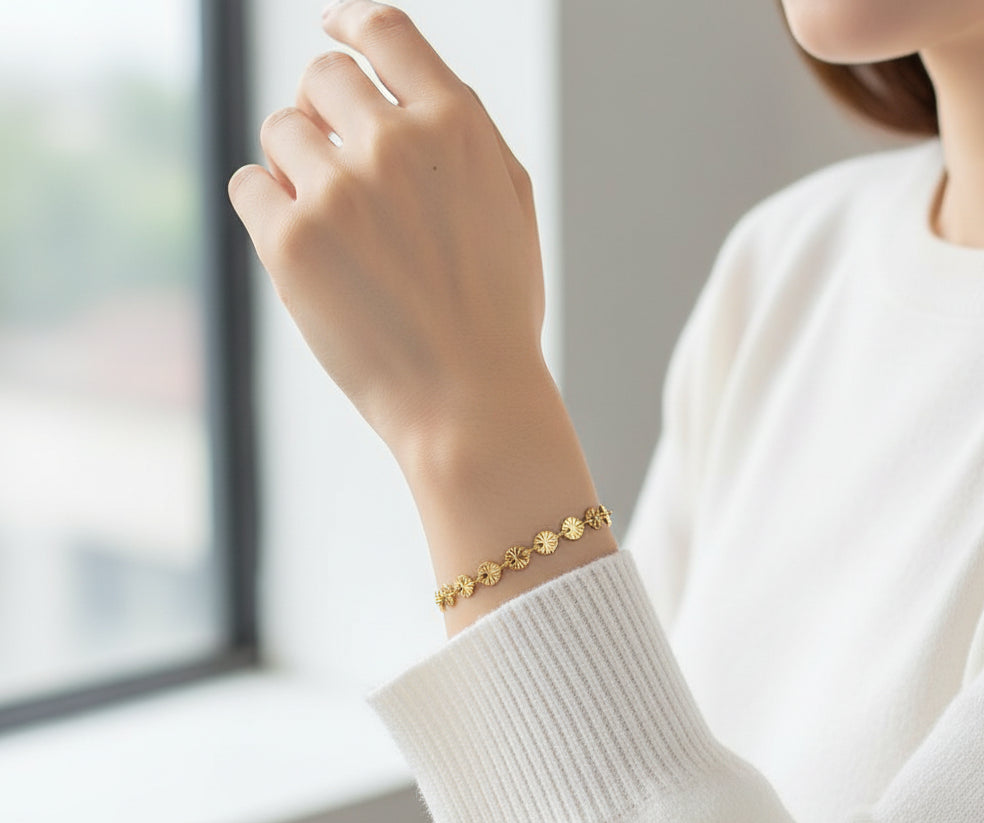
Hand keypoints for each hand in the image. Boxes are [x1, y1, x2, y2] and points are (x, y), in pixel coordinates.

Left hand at [228, 0, 546, 466]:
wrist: (469, 401)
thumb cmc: (494, 313)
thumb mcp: (511, 207)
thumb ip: (463, 135)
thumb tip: (401, 88)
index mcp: (457, 128)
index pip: (386, 32)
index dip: (351, 21)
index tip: (332, 26)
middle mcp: (396, 146)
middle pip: (322, 78)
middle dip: (321, 110)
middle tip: (333, 161)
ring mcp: (339, 193)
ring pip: (279, 129)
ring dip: (294, 162)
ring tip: (329, 222)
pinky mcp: (291, 243)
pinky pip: (248, 185)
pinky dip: (265, 205)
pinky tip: (299, 243)